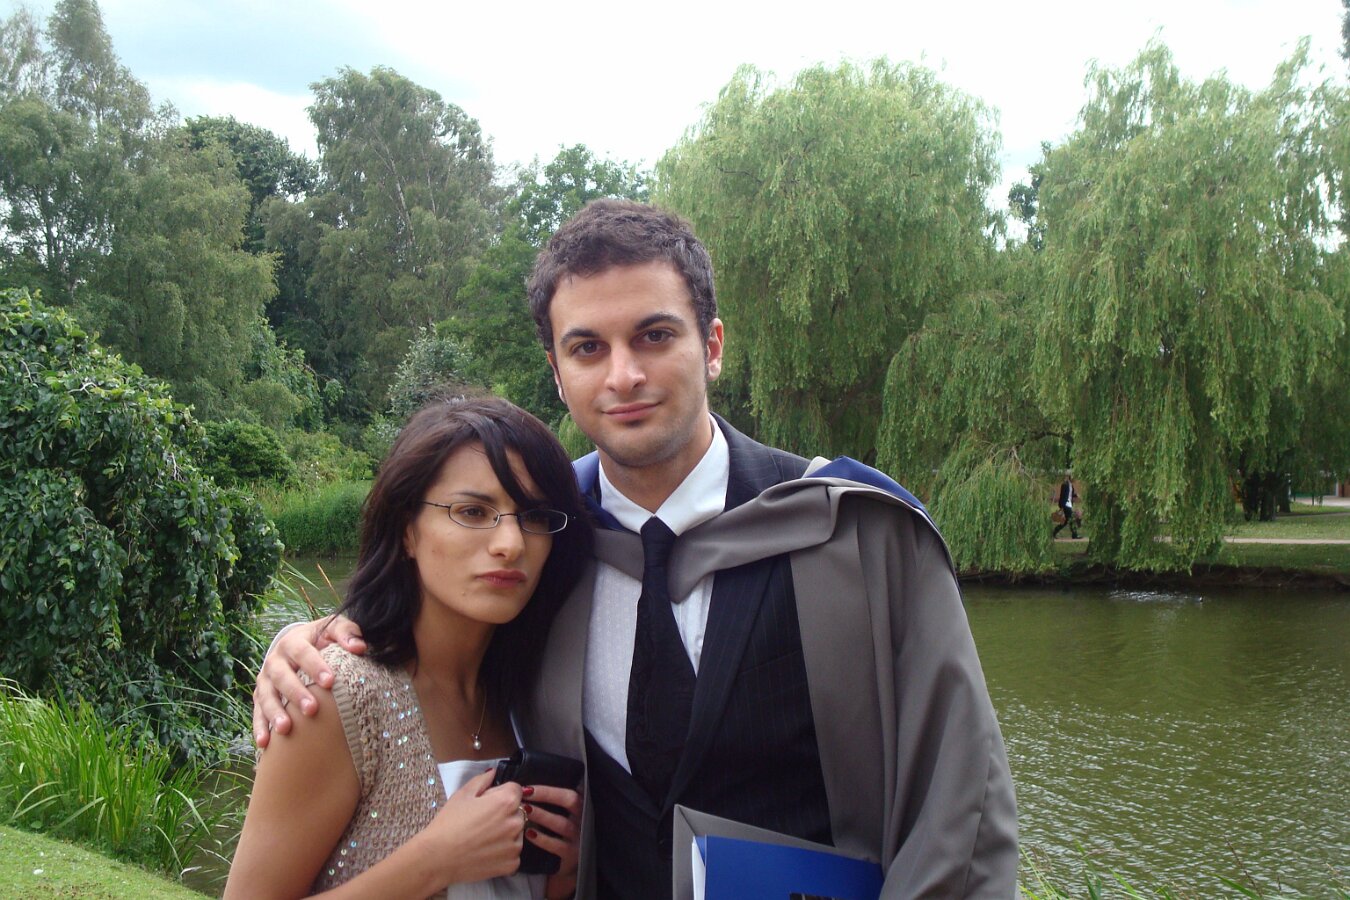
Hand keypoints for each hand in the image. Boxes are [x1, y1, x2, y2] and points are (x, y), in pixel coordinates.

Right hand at [252, 615, 365, 747]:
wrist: (298, 644)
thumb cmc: (322, 639)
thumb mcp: (334, 629)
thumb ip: (347, 633)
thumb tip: (359, 647)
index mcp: (293, 641)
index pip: (303, 652)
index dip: (315, 666)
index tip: (330, 682)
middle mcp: (275, 660)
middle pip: (282, 676)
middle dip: (296, 693)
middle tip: (312, 709)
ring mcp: (265, 680)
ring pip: (266, 696)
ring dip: (274, 712)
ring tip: (286, 729)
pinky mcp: (260, 696)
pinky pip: (257, 712)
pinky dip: (260, 727)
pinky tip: (265, 743)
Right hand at [420, 770, 526, 885]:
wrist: (437, 858)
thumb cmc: (448, 824)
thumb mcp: (462, 795)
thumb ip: (482, 780)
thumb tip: (493, 773)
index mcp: (506, 802)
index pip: (515, 789)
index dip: (500, 793)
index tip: (487, 803)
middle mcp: (516, 822)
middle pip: (517, 811)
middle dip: (504, 813)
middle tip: (482, 822)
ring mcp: (515, 845)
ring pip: (516, 833)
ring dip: (505, 833)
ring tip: (482, 838)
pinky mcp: (512, 864)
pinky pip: (512, 853)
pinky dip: (502, 852)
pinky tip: (484, 852)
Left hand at [524, 784, 581, 898]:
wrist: (568, 864)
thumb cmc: (560, 833)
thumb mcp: (564, 816)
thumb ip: (552, 804)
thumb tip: (526, 791)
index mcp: (581, 807)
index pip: (568, 792)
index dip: (548, 790)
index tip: (527, 789)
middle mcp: (584, 819)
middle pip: (570, 801)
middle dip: (547, 795)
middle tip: (525, 795)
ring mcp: (580, 838)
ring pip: (562, 824)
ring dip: (543, 816)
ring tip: (525, 811)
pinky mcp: (572, 855)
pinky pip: (557, 846)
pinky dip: (543, 839)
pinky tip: (529, 834)